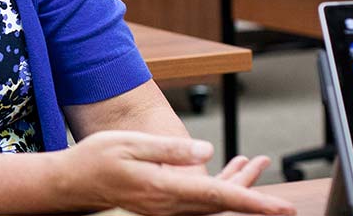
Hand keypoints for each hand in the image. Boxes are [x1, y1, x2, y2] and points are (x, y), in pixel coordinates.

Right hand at [53, 131, 294, 215]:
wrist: (71, 183)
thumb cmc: (96, 160)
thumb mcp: (130, 144)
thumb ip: (170, 149)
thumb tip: (208, 151)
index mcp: (163, 190)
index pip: (219, 196)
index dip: (254, 201)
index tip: (281, 207)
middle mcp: (168, 206)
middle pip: (222, 201)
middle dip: (252, 188)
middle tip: (270, 166)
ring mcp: (166, 209)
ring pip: (212, 201)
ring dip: (237, 183)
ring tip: (255, 162)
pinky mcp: (164, 205)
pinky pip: (199, 199)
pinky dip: (218, 185)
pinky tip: (228, 170)